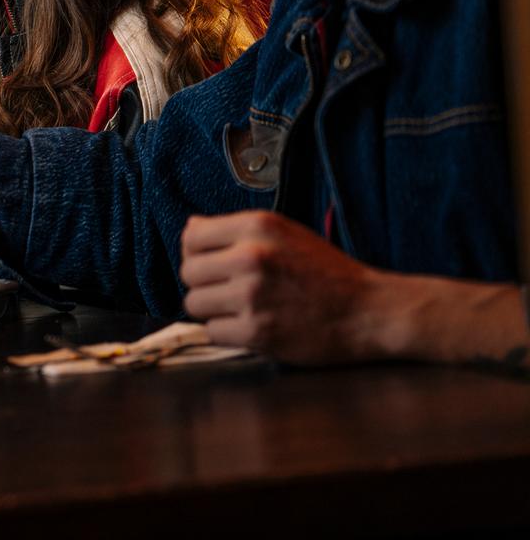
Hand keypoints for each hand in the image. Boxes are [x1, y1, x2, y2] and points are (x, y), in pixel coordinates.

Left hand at [179, 211, 388, 363]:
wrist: (371, 312)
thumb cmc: (327, 273)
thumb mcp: (285, 233)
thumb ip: (236, 230)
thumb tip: (191, 228)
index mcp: (257, 227)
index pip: (191, 236)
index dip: (196, 253)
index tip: (211, 264)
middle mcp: (251, 257)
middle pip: (188, 272)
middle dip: (205, 283)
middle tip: (230, 290)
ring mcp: (253, 296)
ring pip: (194, 303)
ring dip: (214, 310)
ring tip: (243, 309)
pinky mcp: (258, 332)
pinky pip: (212, 332)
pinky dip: (228, 333)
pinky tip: (251, 327)